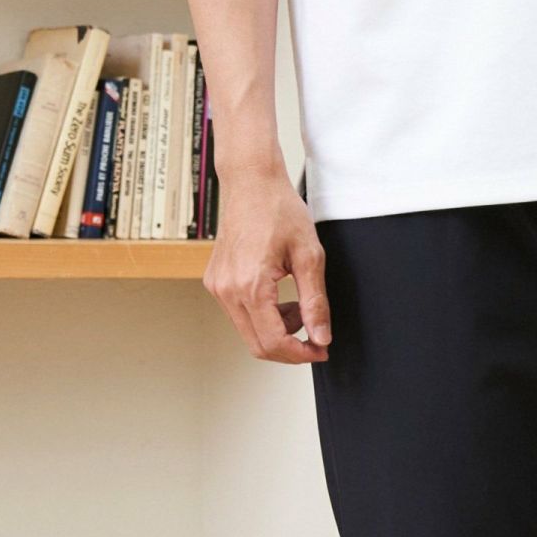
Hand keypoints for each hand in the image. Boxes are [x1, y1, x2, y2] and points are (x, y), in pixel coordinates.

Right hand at [203, 166, 330, 362]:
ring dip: (278, 332)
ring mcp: (218, 286)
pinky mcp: (216, 282)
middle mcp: (227, 289)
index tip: (320, 350)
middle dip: (290, 349)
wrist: (251, 182)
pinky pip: (241, 316)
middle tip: (315, 339)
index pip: (274, 342)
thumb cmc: (278, 209)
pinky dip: (265, 318)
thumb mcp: (310, 256)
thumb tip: (321, 337)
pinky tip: (281, 300)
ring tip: (300, 308)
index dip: (301, 354)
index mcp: (250, 284)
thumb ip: (315, 303)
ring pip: (249, 333)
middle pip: (259, 346)